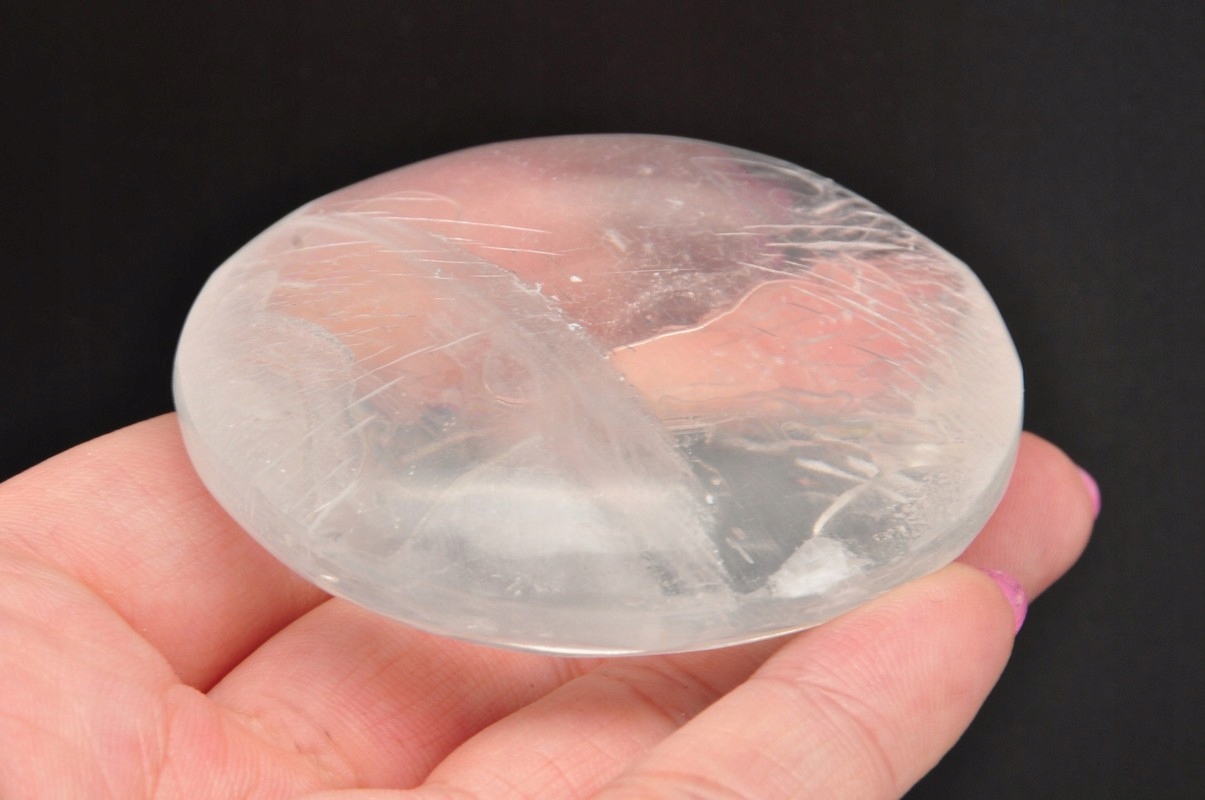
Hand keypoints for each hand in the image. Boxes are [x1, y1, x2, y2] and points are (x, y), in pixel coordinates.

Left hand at [0, 416, 1094, 797]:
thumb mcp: (11, 621)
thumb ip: (178, 508)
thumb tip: (353, 342)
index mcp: (132, 703)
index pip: (375, 514)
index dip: (521, 394)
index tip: (646, 302)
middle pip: (550, 614)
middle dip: (726, 479)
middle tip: (874, 377)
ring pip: (668, 735)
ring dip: (840, 603)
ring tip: (984, 494)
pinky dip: (839, 738)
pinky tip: (950, 622)